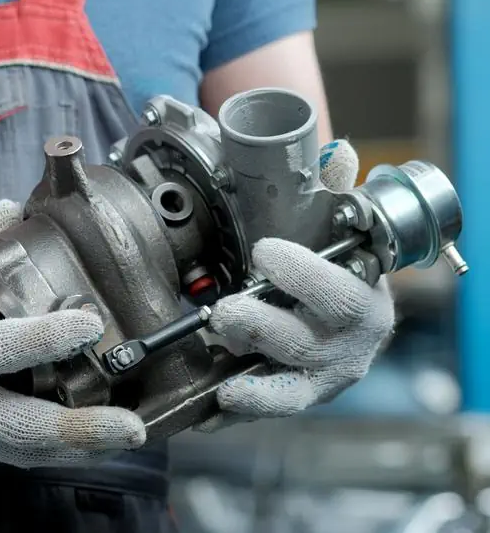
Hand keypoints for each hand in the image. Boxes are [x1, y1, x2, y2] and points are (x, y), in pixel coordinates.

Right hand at [0, 200, 145, 467]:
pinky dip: (41, 444)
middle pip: (28, 429)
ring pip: (22, 449)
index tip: (91, 323)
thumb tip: (7, 210)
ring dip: (73, 444)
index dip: (55, 336)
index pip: (7, 348)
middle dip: (86, 431)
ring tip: (118, 432)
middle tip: (135, 425)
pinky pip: (3, 449)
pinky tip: (70, 431)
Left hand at [195, 140, 395, 431]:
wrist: (347, 317)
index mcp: (360, 302)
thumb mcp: (339, 231)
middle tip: (223, 311)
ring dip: (248, 385)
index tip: (264, 250)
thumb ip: (334, 194)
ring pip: (284, 390)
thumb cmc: (334, 270)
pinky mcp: (292, 398)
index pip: (335, 293)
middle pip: (300, 344)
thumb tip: (335, 150)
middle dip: (257, 326)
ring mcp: (318, 380)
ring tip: (221, 381)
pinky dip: (233, 416)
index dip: (300, 273)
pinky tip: (207, 416)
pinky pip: (260, 412)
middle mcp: (345, 349)